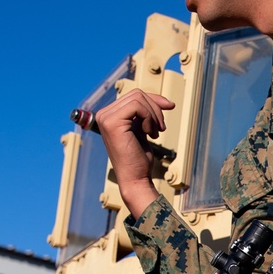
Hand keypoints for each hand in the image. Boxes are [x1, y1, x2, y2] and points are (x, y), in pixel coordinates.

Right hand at [95, 87, 175, 220]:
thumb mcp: (142, 129)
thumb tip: (164, 101)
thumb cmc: (139, 158)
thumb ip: (145, 114)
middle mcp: (103, 115)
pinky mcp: (112, 123)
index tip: (169, 106)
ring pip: (138, 98)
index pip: (133, 95)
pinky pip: (137, 106)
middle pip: (137, 94)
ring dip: (154, 115)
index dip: (153, 99)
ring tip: (156, 132)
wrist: (135, 178)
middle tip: (161, 128)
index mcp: (108, 115)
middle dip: (155, 108)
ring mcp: (106, 118)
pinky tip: (150, 133)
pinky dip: (149, 118)